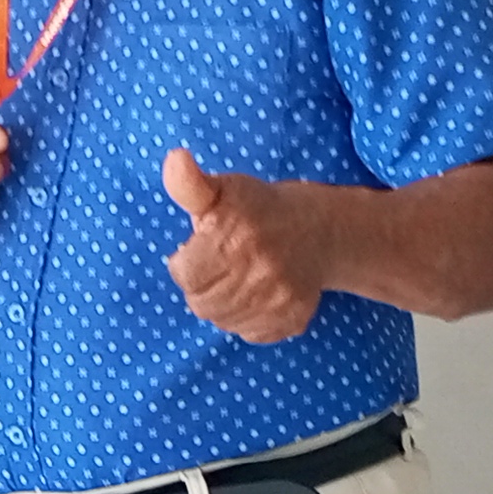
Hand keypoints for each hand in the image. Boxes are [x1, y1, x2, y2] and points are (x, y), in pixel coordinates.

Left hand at [162, 147, 326, 342]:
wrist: (318, 230)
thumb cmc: (258, 209)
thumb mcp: (222, 189)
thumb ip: (188, 184)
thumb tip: (175, 160)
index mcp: (235, 237)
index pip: (183, 274)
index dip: (187, 261)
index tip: (203, 248)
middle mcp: (258, 272)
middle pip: (200, 302)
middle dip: (203, 283)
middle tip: (221, 263)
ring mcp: (277, 300)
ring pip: (222, 321)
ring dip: (222, 303)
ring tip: (238, 277)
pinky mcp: (291, 319)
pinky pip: (249, 333)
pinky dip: (247, 318)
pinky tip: (257, 293)